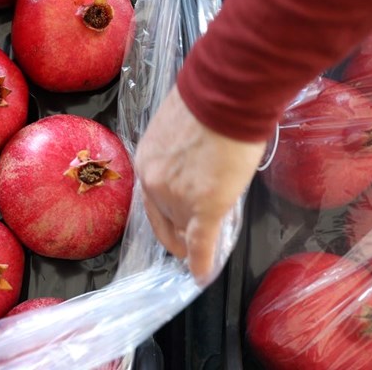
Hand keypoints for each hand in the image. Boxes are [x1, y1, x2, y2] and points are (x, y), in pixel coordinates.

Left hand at [135, 87, 265, 284]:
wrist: (225, 96)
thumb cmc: (209, 102)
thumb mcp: (179, 129)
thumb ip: (179, 153)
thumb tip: (194, 162)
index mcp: (146, 161)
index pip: (151, 199)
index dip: (165, 216)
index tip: (174, 227)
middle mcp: (153, 182)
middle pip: (166, 217)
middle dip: (178, 232)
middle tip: (188, 245)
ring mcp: (177, 197)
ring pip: (185, 228)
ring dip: (195, 241)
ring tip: (203, 254)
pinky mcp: (203, 207)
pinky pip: (200, 243)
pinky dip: (202, 262)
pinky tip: (202, 274)